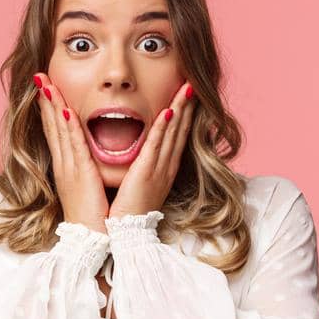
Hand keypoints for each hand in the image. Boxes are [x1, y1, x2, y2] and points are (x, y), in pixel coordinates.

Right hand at [34, 73, 107, 233]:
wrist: (90, 240)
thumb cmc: (93, 216)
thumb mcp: (87, 188)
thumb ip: (87, 171)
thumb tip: (89, 160)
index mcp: (67, 167)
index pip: (56, 131)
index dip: (49, 109)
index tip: (46, 88)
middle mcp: (64, 164)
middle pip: (52, 125)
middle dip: (46, 100)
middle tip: (39, 77)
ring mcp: (69, 168)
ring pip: (60, 130)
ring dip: (53, 105)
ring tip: (47, 84)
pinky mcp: (79, 174)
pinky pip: (74, 145)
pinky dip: (69, 127)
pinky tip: (65, 111)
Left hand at [109, 81, 194, 217]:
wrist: (125, 235)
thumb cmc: (126, 212)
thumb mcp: (138, 186)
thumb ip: (141, 169)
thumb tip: (140, 158)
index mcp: (163, 170)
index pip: (176, 136)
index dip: (183, 114)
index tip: (186, 95)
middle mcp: (165, 167)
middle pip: (179, 130)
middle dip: (186, 106)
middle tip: (192, 83)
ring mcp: (158, 170)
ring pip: (172, 133)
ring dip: (179, 109)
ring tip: (186, 88)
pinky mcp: (146, 174)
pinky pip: (155, 146)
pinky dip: (162, 129)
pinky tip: (168, 112)